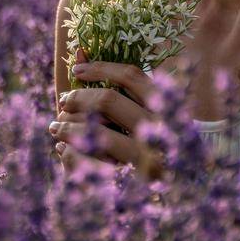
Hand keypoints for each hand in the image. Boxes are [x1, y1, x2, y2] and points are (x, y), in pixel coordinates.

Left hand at [51, 47, 166, 179]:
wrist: (184, 190)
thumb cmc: (159, 144)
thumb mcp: (148, 113)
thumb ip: (121, 86)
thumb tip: (79, 50)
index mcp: (166, 107)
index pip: (130, 76)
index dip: (100, 68)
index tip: (77, 70)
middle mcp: (160, 130)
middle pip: (108, 100)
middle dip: (78, 98)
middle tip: (63, 101)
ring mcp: (148, 159)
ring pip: (96, 132)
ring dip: (67, 126)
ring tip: (55, 127)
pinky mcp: (132, 184)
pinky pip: (90, 163)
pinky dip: (71, 153)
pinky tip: (63, 149)